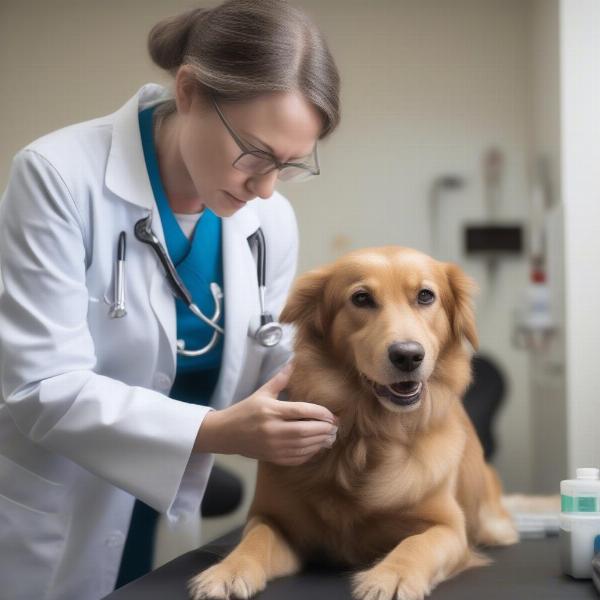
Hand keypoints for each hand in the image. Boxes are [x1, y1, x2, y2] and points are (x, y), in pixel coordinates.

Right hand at [194, 363, 338, 464]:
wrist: (225, 433)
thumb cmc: (245, 410)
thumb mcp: (262, 393)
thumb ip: (280, 380)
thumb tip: (293, 362)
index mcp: (271, 410)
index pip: (302, 411)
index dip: (320, 413)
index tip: (332, 415)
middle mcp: (273, 429)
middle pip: (306, 430)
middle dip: (324, 429)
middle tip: (336, 427)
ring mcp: (273, 446)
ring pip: (304, 446)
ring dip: (320, 442)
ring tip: (331, 437)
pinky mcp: (273, 457)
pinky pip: (296, 458)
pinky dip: (310, 453)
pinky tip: (317, 447)